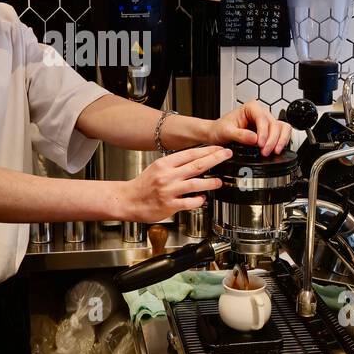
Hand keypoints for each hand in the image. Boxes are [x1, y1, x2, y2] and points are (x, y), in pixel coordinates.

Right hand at [117, 145, 231, 222]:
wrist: (127, 200)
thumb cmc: (143, 185)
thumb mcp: (156, 168)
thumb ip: (174, 165)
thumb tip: (195, 160)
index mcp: (164, 164)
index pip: (190, 154)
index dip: (207, 150)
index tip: (218, 148)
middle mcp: (167, 176)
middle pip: (196, 165)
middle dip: (214, 159)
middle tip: (226, 154)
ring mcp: (169, 191)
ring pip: (195, 184)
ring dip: (211, 182)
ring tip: (219, 182)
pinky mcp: (169, 205)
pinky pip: (189, 202)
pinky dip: (198, 200)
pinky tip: (203, 198)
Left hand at [208, 100, 292, 155]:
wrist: (217, 134)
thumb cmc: (220, 129)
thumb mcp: (226, 131)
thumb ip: (240, 134)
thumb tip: (254, 138)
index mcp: (251, 107)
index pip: (262, 118)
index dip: (264, 132)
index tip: (260, 144)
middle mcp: (260, 113)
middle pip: (274, 124)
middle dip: (272, 140)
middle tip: (265, 152)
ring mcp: (266, 122)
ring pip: (281, 128)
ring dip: (280, 140)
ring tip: (274, 152)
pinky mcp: (269, 130)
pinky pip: (282, 133)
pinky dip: (282, 141)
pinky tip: (276, 149)